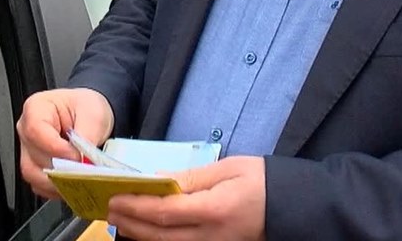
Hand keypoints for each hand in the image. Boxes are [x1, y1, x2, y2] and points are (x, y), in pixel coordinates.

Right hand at [16, 88, 114, 199]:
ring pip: (33, 174)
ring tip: (80, 181)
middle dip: (60, 168)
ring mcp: (29, 151)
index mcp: (36, 108)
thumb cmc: (87, 109)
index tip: (76, 156)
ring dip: (58, 182)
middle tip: (84, 171)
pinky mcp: (35, 168)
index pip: (35, 131)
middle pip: (34, 157)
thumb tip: (84, 159)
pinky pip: (39, 185)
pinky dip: (56, 189)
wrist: (90, 118)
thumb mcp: (94, 113)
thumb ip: (87, 136)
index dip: (56, 148)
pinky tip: (73, 185)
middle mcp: (27, 131)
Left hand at [106, 156, 265, 240]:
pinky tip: (145, 229)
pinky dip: (158, 238)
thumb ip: (190, 178)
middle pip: (159, 234)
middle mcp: (210, 235)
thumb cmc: (262, 182)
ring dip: (139, 233)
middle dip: (130, 222)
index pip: (165, 212)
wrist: (292, 207)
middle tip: (109, 208)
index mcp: (214, 210)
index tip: (116, 196)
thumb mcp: (227, 169)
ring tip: (120, 218)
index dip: (136, 206)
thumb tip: (157, 179)